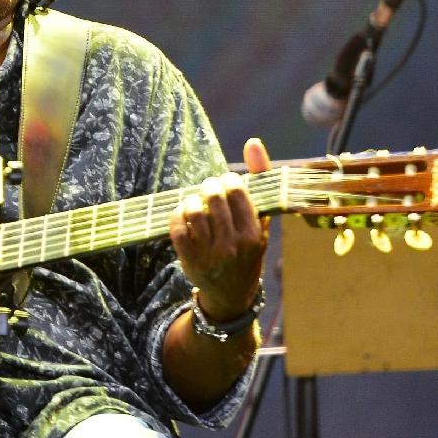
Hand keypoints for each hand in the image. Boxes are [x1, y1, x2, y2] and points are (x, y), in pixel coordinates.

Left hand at [168, 136, 270, 319]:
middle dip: (208, 186)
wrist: (231, 294)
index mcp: (255, 234)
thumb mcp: (261, 223)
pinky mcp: (189, 258)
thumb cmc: (248, 252)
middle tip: (209, 188)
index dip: (228, 181)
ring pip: (192, 210)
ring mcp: (209, 253)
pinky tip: (184, 214)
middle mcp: (233, 244)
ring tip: (196, 201)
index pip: (237, 192)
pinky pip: (176, 227)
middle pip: (213, 198)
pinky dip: (177, 215)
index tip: (226, 183)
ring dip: (191, 200)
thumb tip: (253, 142)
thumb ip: (259, 183)